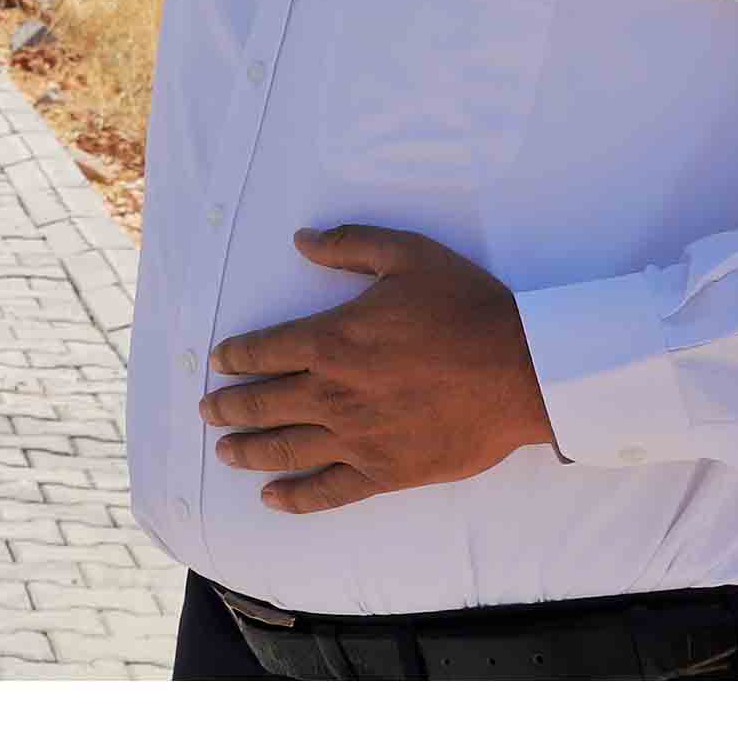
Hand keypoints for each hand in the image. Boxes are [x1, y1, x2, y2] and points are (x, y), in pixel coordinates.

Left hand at [204, 228, 553, 512]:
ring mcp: (356, 438)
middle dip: (226, 406)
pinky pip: (327, 491)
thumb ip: (351, 245)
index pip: (261, 352)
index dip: (233, 357)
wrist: (528, 369)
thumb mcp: (410, 256)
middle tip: (208, 409)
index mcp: (331, 342)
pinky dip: (293, 497)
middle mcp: (333, 395)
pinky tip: (271, 497)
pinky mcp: (385, 472)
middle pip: (260, 404)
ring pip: (283, 450)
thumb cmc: (470, 309)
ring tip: (224, 450)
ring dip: (246, 450)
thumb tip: (301, 239)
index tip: (219, 362)